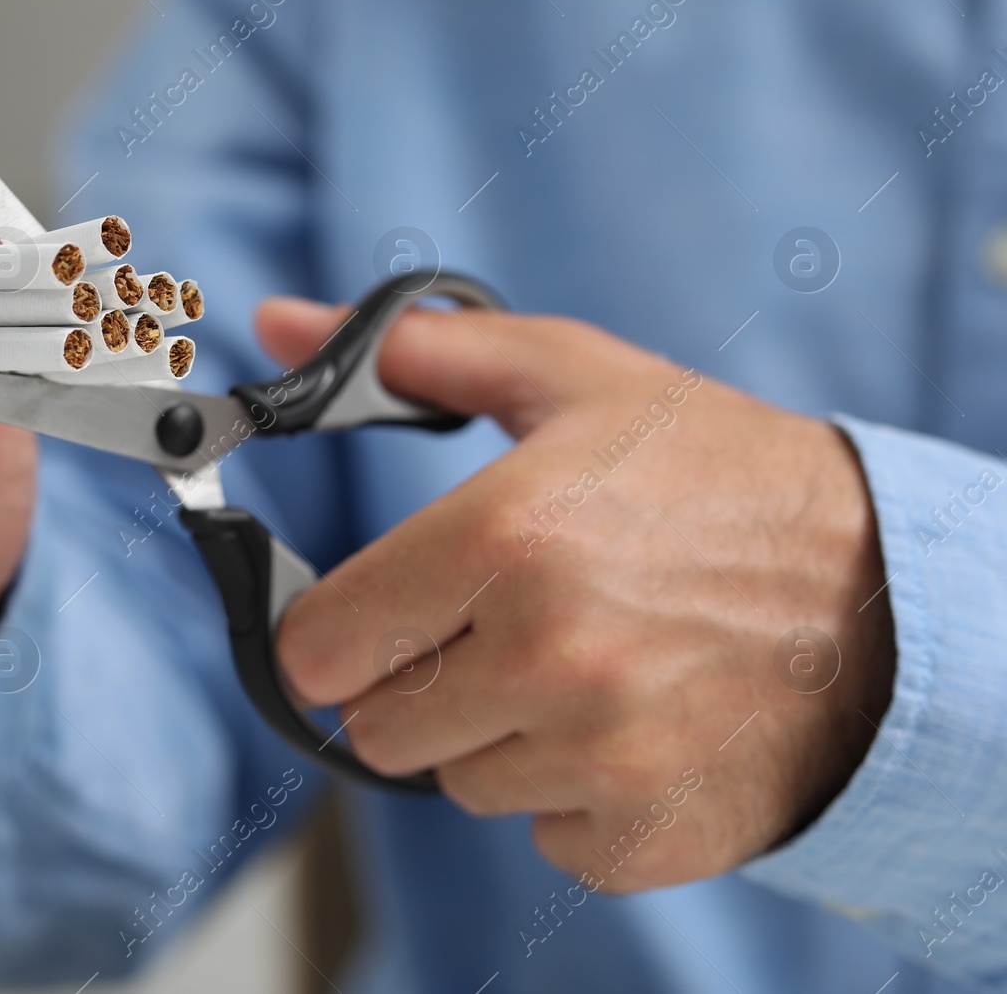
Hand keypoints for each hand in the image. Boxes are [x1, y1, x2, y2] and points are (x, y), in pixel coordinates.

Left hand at [258, 297, 894, 890]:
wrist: (885, 587)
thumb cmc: (713, 473)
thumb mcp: (572, 380)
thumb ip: (411, 355)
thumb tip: (278, 328)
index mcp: (507, 538)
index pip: (318, 645)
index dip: (333, 632)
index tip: (370, 618)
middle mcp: (551, 656)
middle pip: (375, 728)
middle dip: (417, 682)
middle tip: (498, 629)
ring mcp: (605, 757)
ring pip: (459, 783)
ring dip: (498, 737)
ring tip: (583, 668)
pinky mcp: (648, 832)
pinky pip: (546, 834)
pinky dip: (573, 795)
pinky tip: (632, 727)